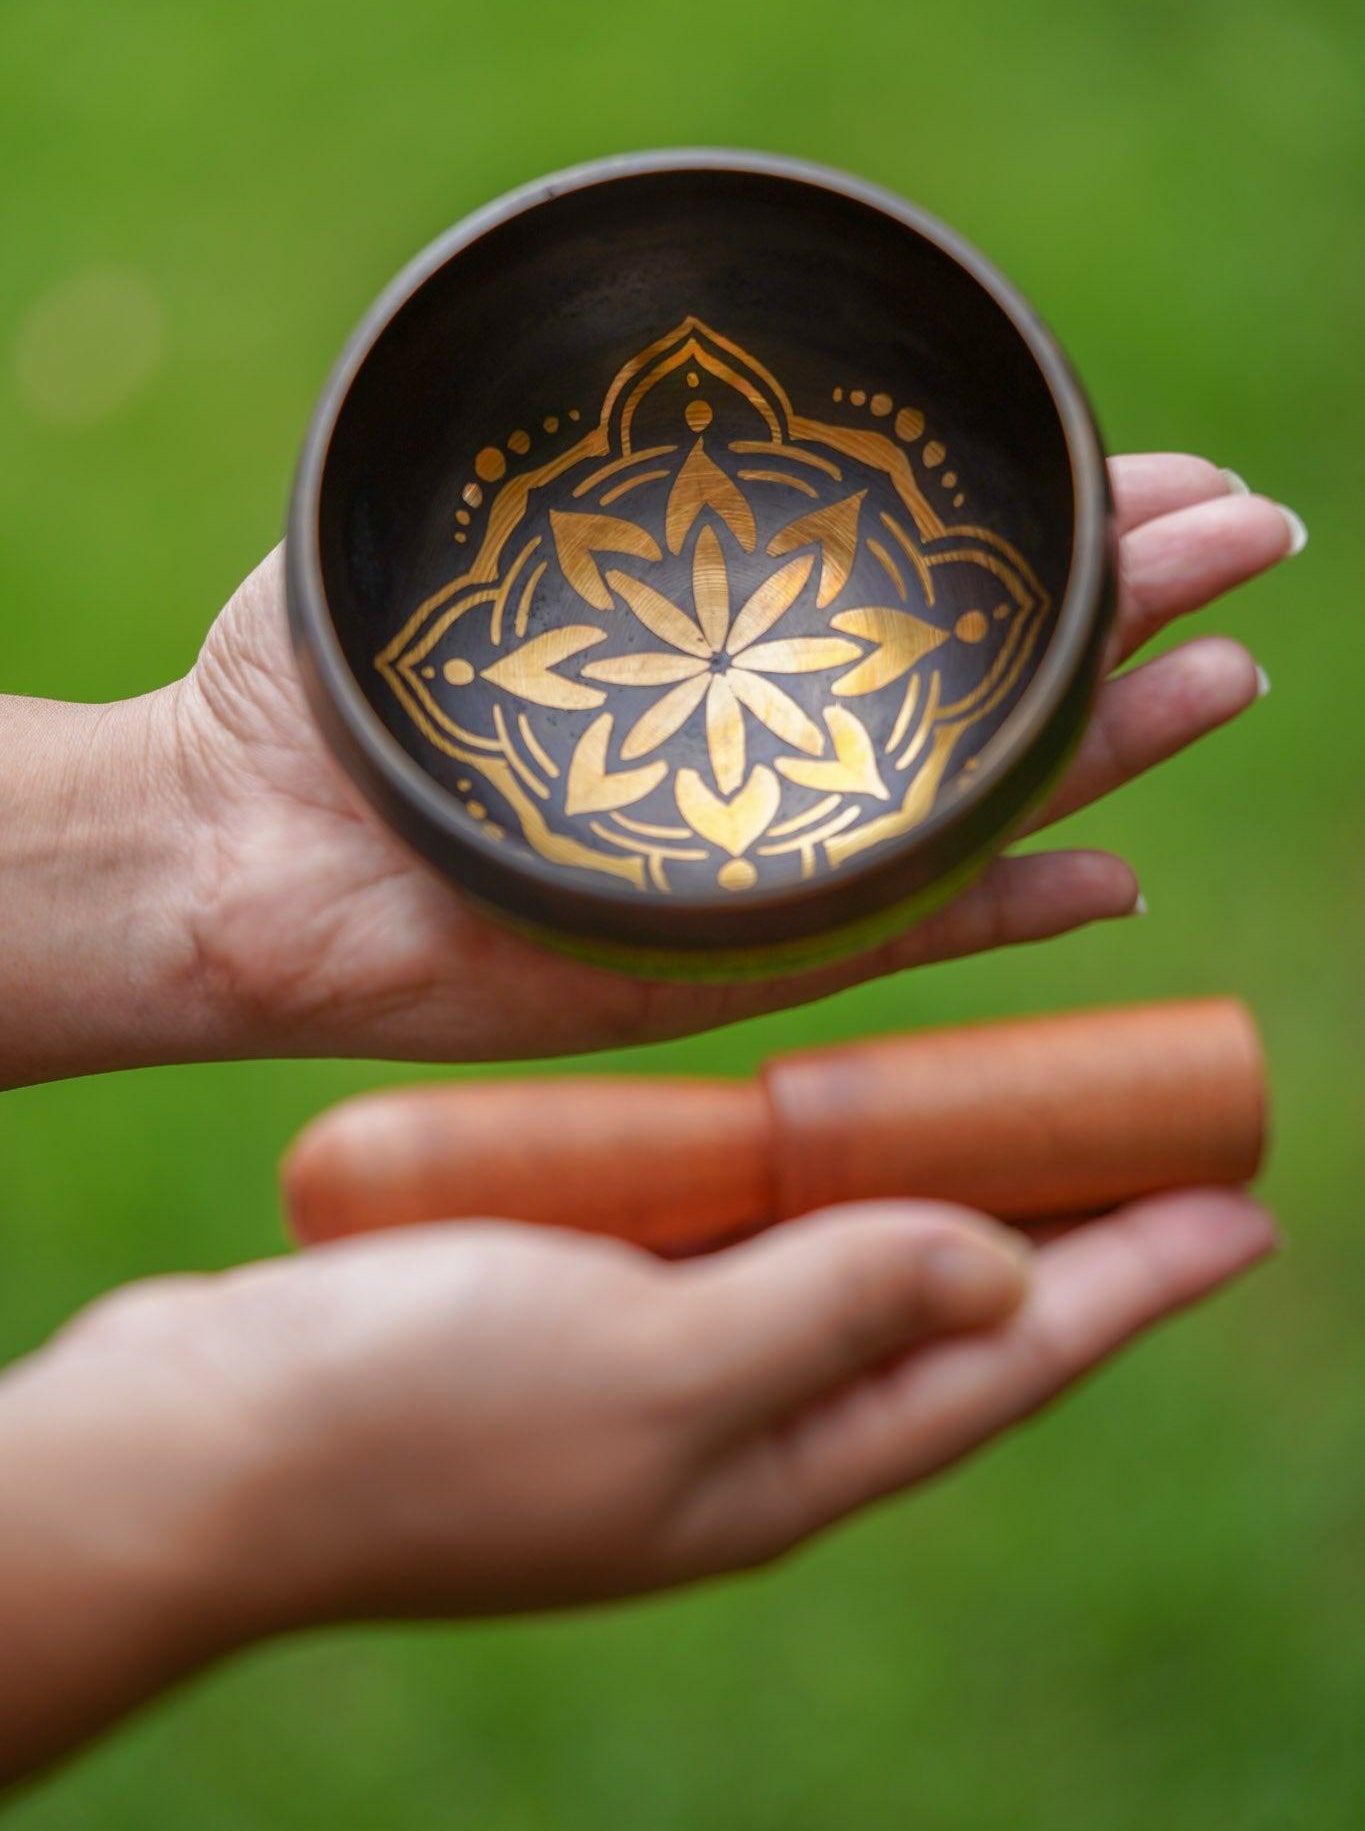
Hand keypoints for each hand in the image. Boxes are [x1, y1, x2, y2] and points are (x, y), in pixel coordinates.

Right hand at [0, 1188, 1273, 1779]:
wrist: (192, 1448)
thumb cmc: (409, 1421)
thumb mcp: (646, 1367)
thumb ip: (828, 1313)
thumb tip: (1005, 1271)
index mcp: (774, 1463)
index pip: (1005, 1363)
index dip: (1134, 1283)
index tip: (1243, 1207)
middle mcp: (735, 1420)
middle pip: (944, 1311)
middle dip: (1064, 1229)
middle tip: (1160, 1136)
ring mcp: (653, 1363)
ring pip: (839, 1259)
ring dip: (934, 1185)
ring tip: (1013, 1105)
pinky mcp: (575, 1303)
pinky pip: (728, 1227)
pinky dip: (793, 1167)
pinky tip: (806, 1110)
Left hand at [172, 455, 1298, 1062]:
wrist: (233, 846)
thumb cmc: (333, 690)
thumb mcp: (480, 545)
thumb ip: (589, 484)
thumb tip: (702, 397)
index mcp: (729, 675)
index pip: (920, 604)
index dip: (1045, 541)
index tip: (1157, 474)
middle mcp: (768, 773)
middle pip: (984, 696)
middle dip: (1125, 615)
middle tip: (1250, 541)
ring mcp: (762, 876)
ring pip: (979, 809)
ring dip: (1114, 744)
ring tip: (1226, 668)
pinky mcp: (726, 971)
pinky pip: (897, 943)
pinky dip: (1010, 912)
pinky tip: (1116, 874)